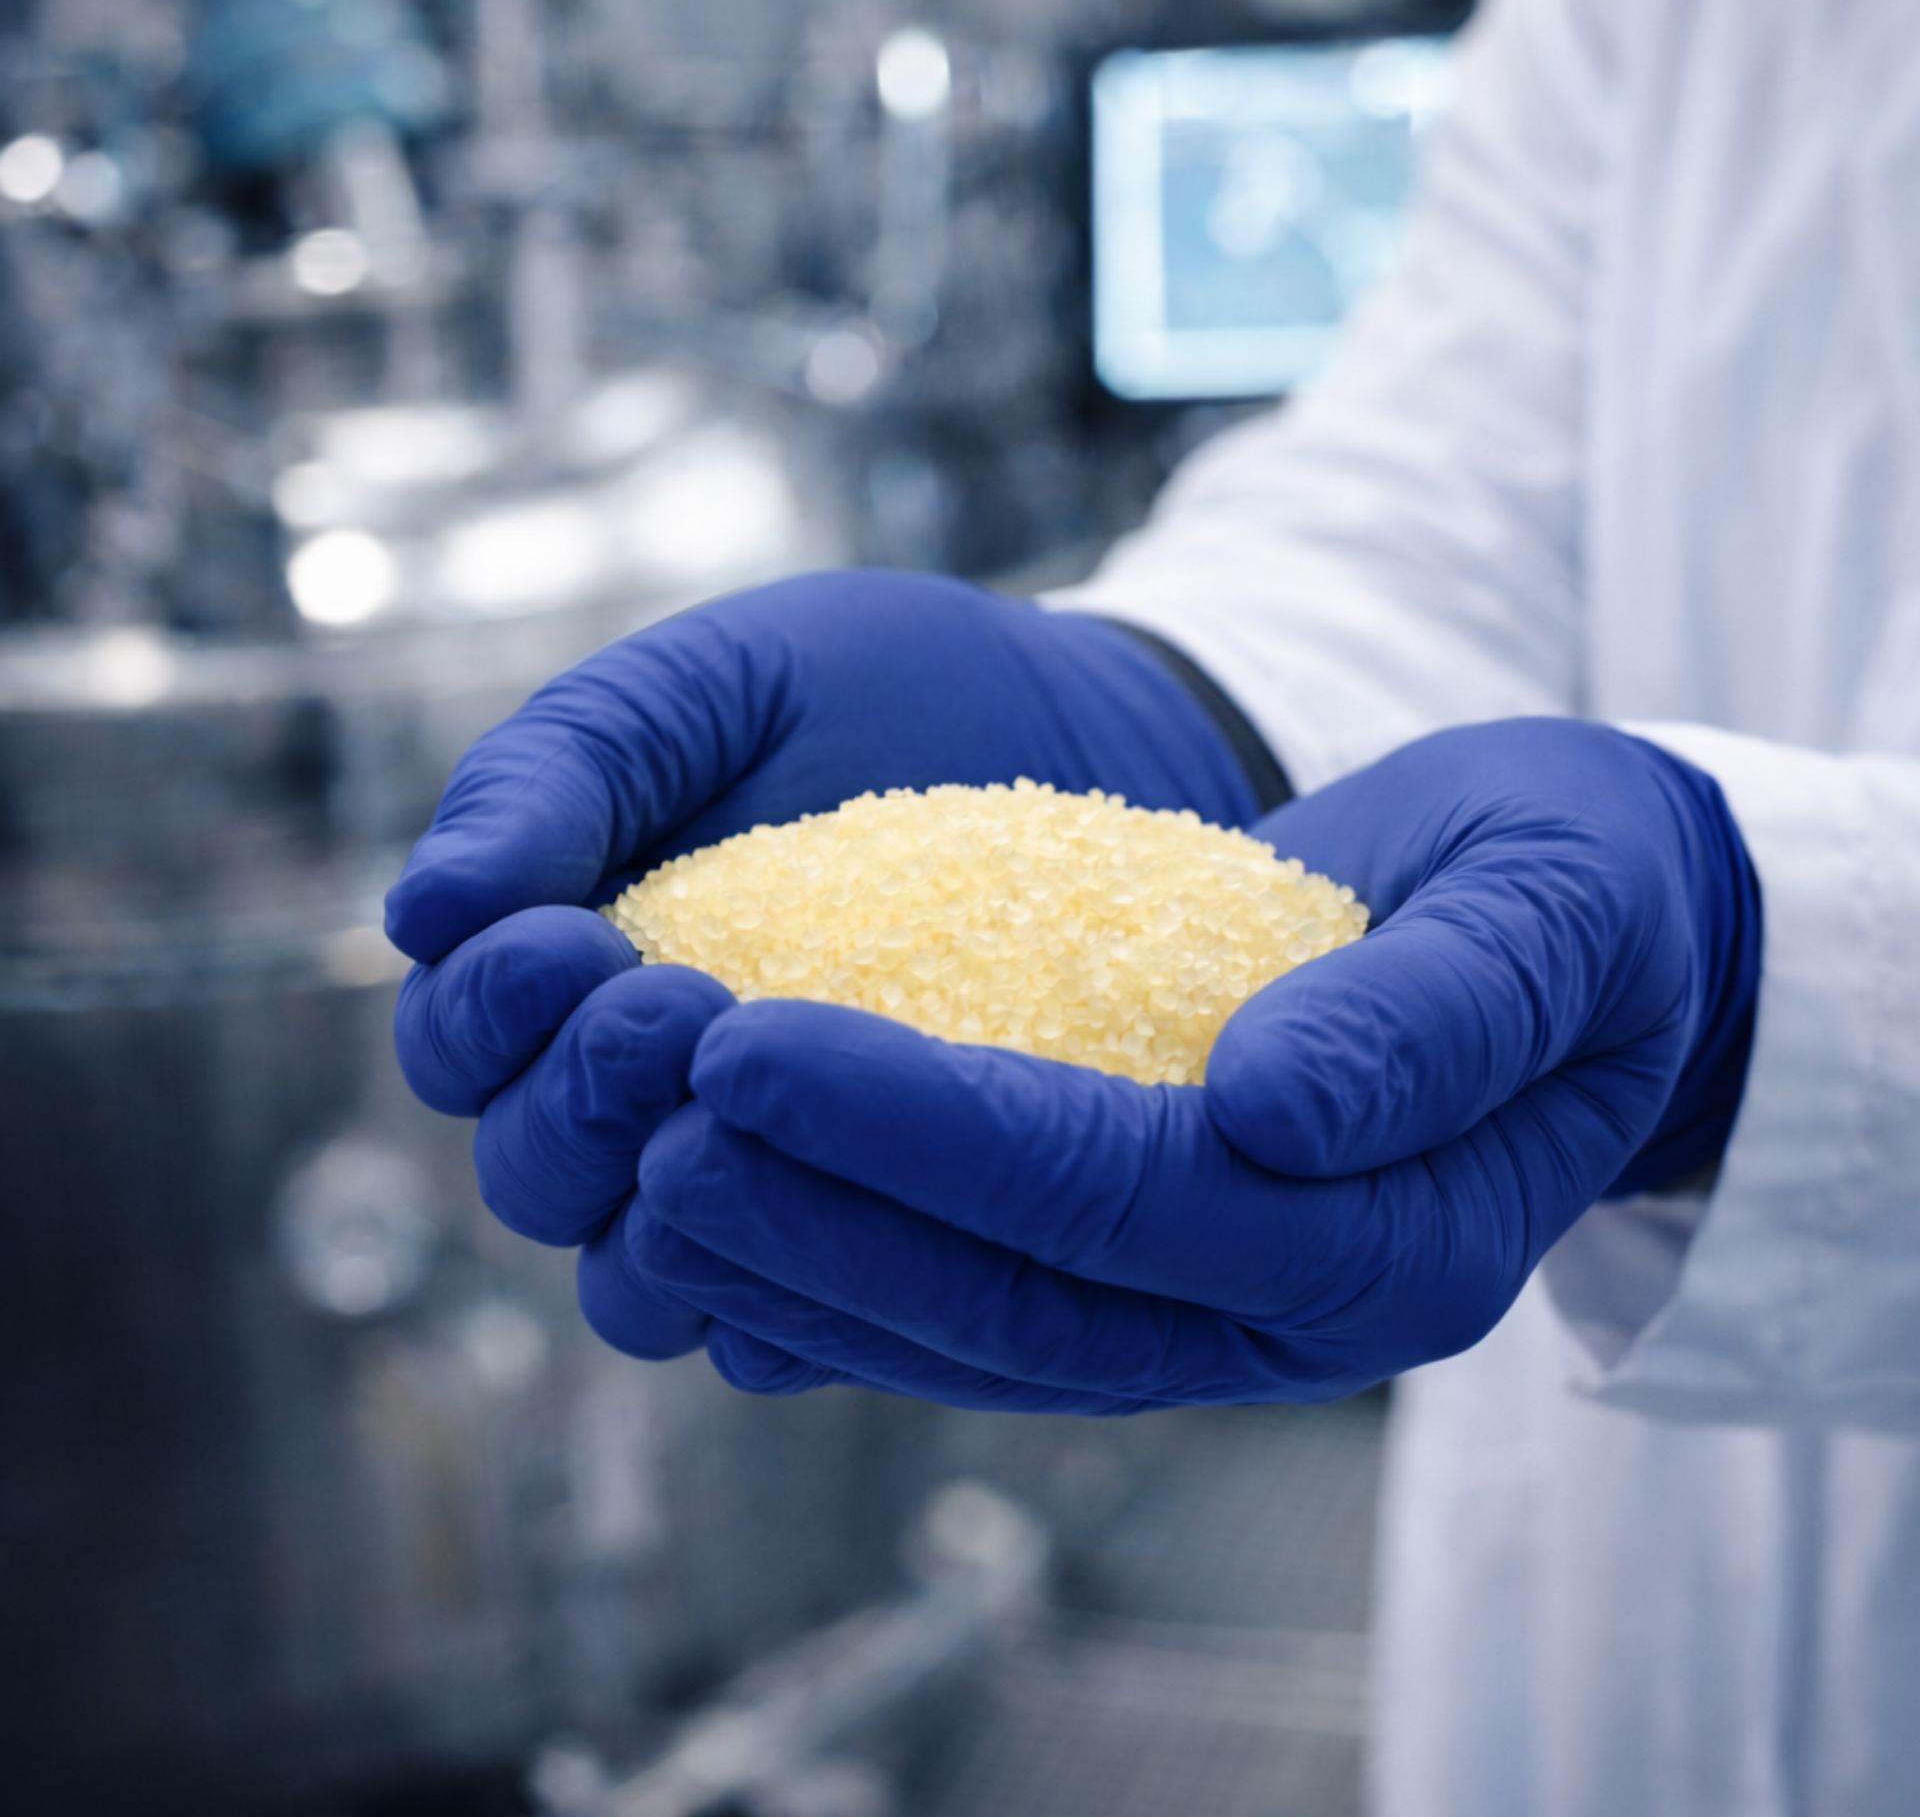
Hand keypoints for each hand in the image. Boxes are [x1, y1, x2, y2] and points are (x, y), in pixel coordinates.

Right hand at [385, 572, 1263, 1372]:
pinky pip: (790, 1326)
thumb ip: (564, 771)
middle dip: (575, 1107)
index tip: (570, 943)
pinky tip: (842, 1230)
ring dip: (664, 1221)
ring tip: (743, 1111)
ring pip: (641, 1278)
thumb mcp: (713, 686)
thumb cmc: (880, 689)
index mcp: (568, 965)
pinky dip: (785, 1305)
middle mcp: (640, 1090)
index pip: (460, 1042)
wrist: (1085, 729)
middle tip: (672, 1013)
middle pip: (534, 1175)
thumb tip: (420, 910)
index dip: (485, 1015)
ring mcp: (760, 1168)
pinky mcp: (877, 1224)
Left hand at [616, 720, 1761, 1407]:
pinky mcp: (1153, 1275)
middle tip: (644, 1126)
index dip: (923, 1132)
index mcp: (1394, 1245)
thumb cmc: (1573, 900)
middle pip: (1014, 1298)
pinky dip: (848, 1270)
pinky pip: (980, 1305)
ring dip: (800, 1260)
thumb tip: (1276, 1104)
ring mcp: (1214, 1316)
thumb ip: (1435, 1007)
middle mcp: (1290, 1319)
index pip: (1119, 1198)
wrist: (1577, 939)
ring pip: (972, 1330)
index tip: (748, 1042)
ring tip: (642, 1168)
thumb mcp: (1550, 911)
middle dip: (815, 1216)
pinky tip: (734, 1208)